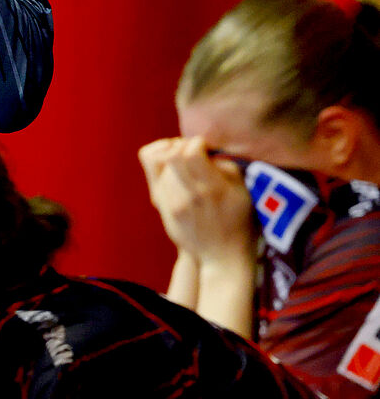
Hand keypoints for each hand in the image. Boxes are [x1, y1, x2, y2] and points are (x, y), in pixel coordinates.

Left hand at [137, 137, 253, 264]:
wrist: (221, 256)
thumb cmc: (239, 221)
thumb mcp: (243, 192)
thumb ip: (226, 166)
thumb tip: (207, 150)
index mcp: (211, 189)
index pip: (190, 153)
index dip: (197, 143)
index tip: (205, 147)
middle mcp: (188, 195)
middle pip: (170, 156)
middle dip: (180, 146)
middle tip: (192, 151)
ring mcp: (172, 203)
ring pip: (160, 166)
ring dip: (172, 158)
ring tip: (186, 163)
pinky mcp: (163, 209)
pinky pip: (155, 179)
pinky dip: (165, 171)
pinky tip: (178, 176)